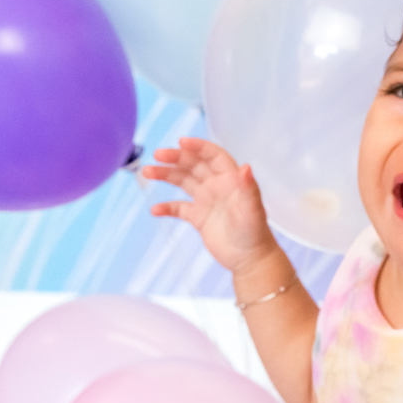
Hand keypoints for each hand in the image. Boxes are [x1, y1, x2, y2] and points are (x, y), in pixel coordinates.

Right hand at [142, 137, 278, 273]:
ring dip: (166, 175)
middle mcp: (217, 186)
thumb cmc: (255, 232)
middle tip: (157, 155)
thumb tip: (246, 167)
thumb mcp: (252, 209)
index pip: (212, 155)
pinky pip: (179, 208)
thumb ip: (248, 188)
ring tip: (147, 172)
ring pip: (183, 181)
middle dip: (176, 158)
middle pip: (193, 165)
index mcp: (231, 179)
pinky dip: (167, 207)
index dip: (198, 147)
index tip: (180, 142)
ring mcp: (207, 201)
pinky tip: (155, 209)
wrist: (250, 260)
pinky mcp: (199, 218)